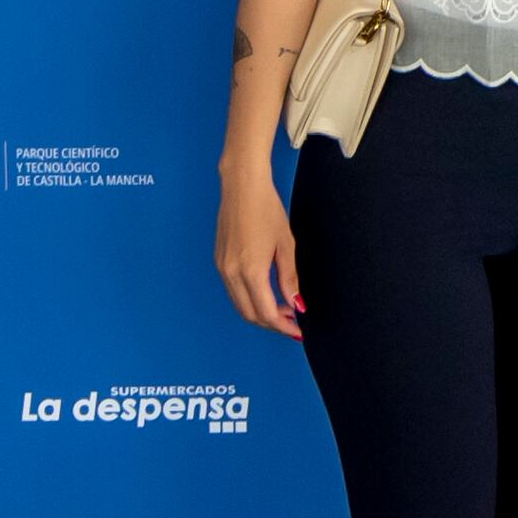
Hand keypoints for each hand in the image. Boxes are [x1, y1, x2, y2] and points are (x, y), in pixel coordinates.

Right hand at [216, 167, 304, 336]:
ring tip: (283, 308)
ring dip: (261, 312)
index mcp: (251, 271)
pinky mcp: (219, 261)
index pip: (267, 313)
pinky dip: (250, 299)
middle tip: (293, 322)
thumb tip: (297, 304)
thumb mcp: (286, 245)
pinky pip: (233, 291)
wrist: (242, 186)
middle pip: (250, 314)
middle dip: (272, 323)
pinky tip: (266, 293)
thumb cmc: (267, 209)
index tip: (298, 331)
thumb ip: (289, 278)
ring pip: (240, 305)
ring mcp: (222, 268)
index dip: (283, 326)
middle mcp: (231, 273)